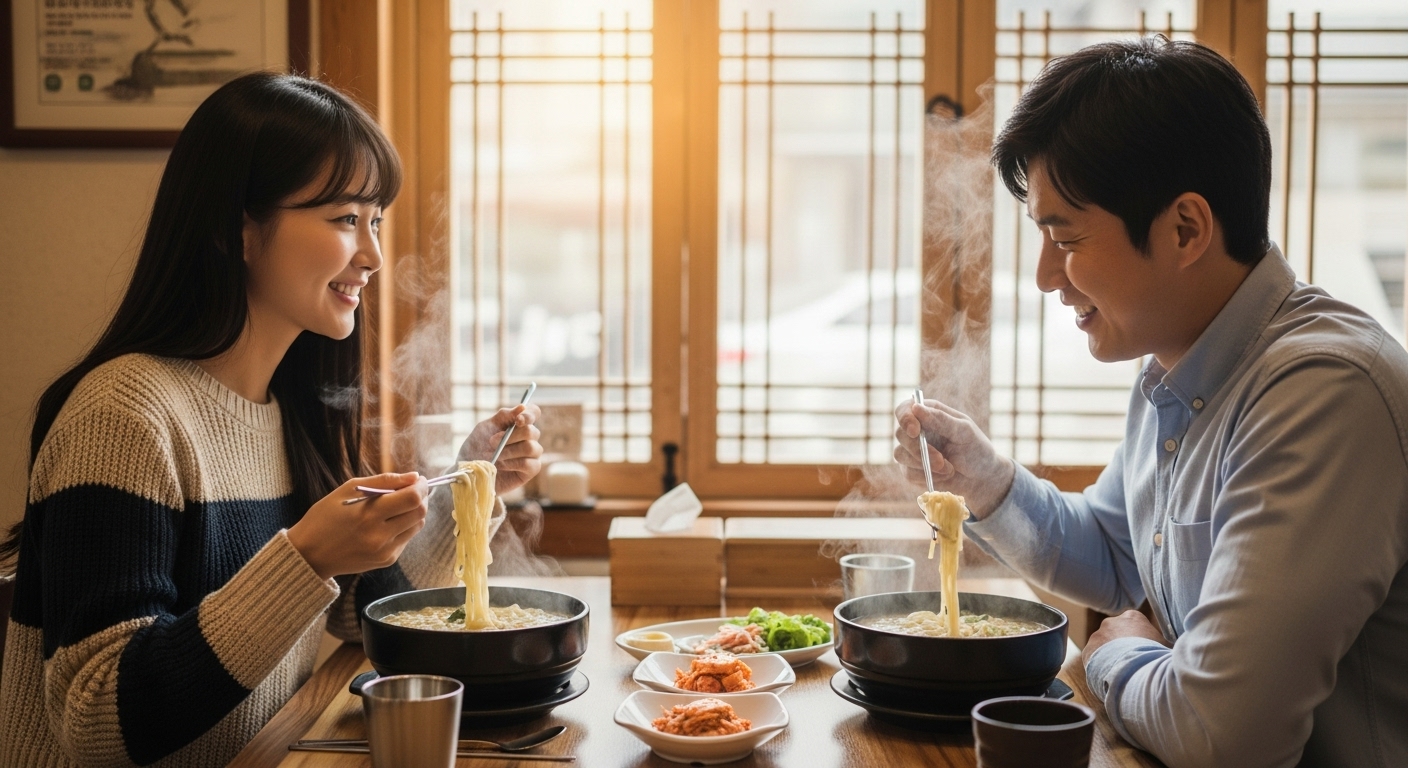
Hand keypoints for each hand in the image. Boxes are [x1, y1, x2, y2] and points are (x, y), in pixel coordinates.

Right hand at [286, 473, 428, 579]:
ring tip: (400, 504)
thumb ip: (384, 481)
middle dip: (421, 497)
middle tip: (412, 489)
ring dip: (415, 511)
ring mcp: (385, 551)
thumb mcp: (347, 490)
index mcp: (368, 514)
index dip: (421, 486)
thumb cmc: (325, 517)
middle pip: (419, 512)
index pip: (412, 498)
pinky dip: (405, 526)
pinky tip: (389, 521)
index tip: (418, 479)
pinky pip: (406, 538)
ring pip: (417, 526)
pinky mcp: (387, 560)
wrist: (309, 555)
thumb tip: (413, 477)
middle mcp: (380, 535)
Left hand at [458, 404, 543, 493]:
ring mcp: (531, 454)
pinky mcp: (530, 470)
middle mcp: (528, 438)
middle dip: (511, 436)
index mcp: (518, 424)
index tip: (518, 420)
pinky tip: (502, 465)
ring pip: (531, 448)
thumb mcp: (485, 428)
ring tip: (495, 456)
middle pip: (532, 431)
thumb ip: (503, 416)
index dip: (529, 414)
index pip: (534, 413)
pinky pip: (531, 464)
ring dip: (510, 451)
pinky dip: (514, 463)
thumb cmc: (476, 448)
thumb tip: (522, 406)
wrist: (469, 472)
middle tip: (491, 441)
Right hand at [893, 397, 1014, 518]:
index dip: (905, 418)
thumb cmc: (975, 448)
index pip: (904, 409)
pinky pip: (907, 473)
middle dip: (918, 449)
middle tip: (940, 460)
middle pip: (900, 434)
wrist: (980, 477)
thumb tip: (916, 408)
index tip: (915, 431)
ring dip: (924, 464)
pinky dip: (926, 476)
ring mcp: (911, 450)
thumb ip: (941, 420)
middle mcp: (916, 430)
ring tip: (948, 469)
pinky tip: (944, 475)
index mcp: (927, 413)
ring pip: (900, 454)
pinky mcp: (911, 469)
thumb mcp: (964, 432)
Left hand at [1083, 610, 1168, 665]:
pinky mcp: (1087, 651)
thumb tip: (1165, 649)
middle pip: (1116, 635)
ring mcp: (1097, 636)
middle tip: (1130, 663)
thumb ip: (1160, 644)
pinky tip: (1111, 677)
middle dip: (1121, 647)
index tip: (1142, 652)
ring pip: (1103, 647)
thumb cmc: (1156, 657)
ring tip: (1120, 673)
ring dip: (1110, 658)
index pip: (1134, 626)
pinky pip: (1094, 660)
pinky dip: (1101, 668)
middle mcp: (1111, 622)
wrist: (1137, 670)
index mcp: (1132, 617)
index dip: (1138, 641)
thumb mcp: (1165, 646)